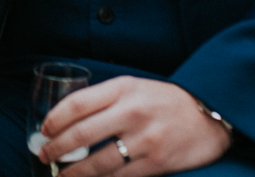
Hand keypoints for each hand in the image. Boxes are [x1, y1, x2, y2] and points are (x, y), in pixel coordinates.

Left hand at [37, 77, 230, 175]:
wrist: (211, 113)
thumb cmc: (166, 100)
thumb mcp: (135, 87)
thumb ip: (105, 98)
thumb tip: (68, 118)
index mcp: (123, 89)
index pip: (77, 103)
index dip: (55, 119)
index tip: (45, 129)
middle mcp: (132, 112)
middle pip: (82, 134)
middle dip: (57, 148)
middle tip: (44, 155)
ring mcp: (145, 139)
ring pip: (98, 162)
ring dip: (74, 173)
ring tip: (60, 176)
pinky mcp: (157, 163)